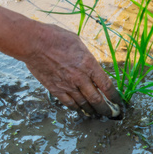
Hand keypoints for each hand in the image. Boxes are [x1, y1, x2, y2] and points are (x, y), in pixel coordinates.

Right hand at [0, 3, 122, 117]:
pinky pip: (68, 103)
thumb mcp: (78, 44)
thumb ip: (87, 58)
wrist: (34, 43)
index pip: (107, 86)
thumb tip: (92, 66)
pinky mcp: (55, 89)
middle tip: (111, 114)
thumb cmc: (56, 38)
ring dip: (92, 111)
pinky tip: (80, 111)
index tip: (118, 102)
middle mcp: (80, 78)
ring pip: (84, 104)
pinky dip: (76, 109)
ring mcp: (67, 85)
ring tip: (97, 115)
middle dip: (106, 109)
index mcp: (89, 64)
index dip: (115, 97)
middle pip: (97, 99)